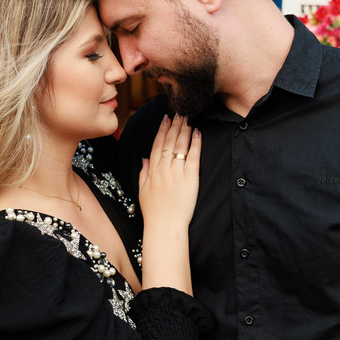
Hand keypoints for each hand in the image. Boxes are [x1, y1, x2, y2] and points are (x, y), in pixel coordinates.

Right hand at [138, 115, 199, 230]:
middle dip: (174, 125)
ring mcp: (176, 172)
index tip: (166, 119)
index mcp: (152, 170)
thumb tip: (144, 159)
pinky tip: (197, 133)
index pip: (157, 144)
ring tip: (188, 118)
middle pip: (169, 141)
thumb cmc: (154, 212)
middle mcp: (163, 168)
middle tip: (179, 112)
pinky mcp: (190, 178)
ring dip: (184, 130)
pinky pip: (194, 157)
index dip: (162, 130)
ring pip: (180, 145)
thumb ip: (144, 173)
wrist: (164, 226)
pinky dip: (196, 143)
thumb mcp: (142, 191)